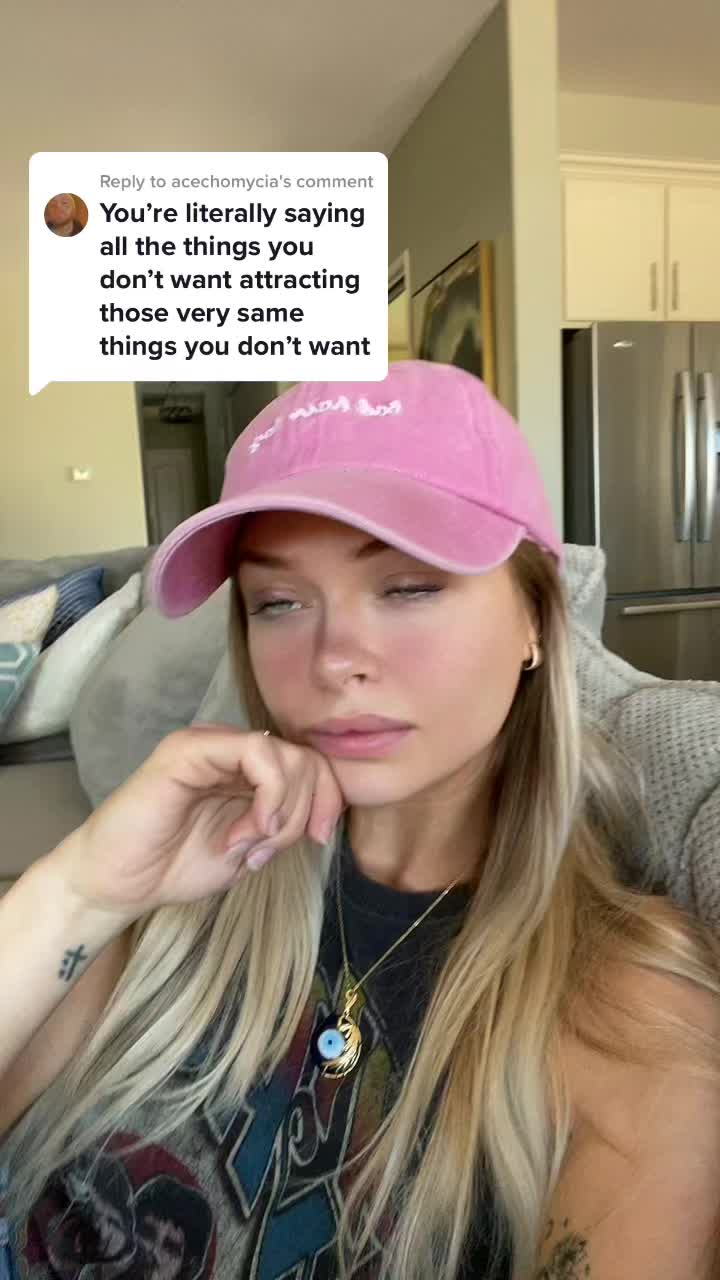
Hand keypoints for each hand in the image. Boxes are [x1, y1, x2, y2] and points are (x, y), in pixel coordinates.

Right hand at [50, 726, 346, 919]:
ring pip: (285, 755)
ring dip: (281, 810)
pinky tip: (248, 830)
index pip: (310, 764)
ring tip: (247, 845)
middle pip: (304, 760)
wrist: (118, 883)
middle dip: (301, 813)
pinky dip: (268, 794)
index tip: (319, 839)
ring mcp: (210, 745)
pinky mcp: (190, 749)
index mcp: (247, 771)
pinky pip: (255, 752)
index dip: (327, 798)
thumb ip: (281, 826)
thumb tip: (321, 815)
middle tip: (266, 852)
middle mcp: (231, 750)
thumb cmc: (175, 867)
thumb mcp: (249, 849)